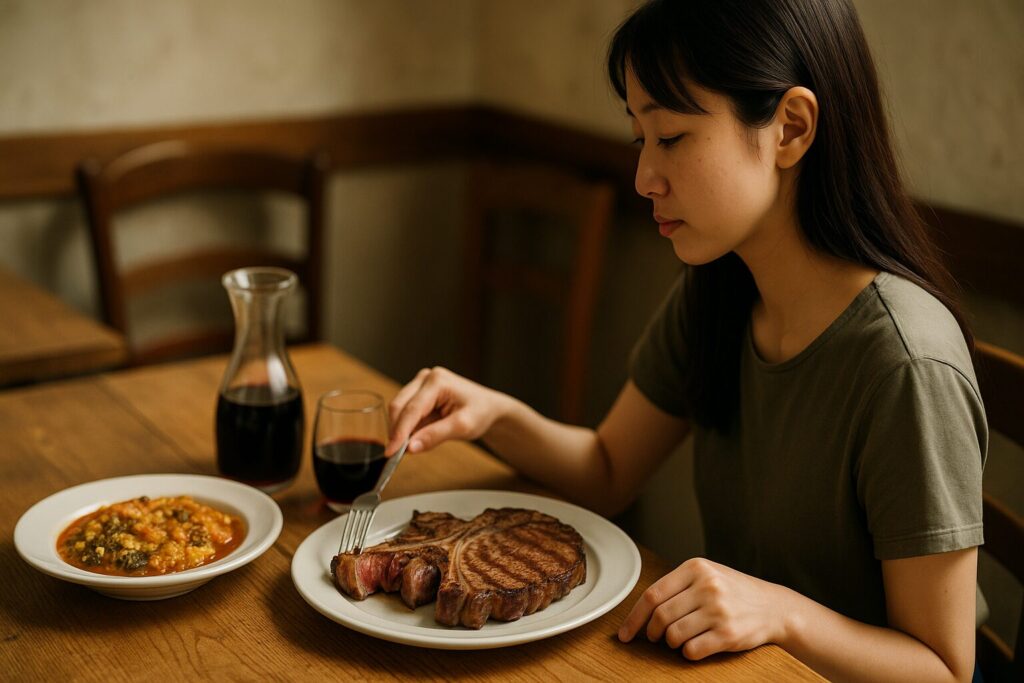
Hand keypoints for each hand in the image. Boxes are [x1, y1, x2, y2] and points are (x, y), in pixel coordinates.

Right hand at [385, 367, 508, 455]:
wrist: (489, 408)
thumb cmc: (481, 412)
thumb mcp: (462, 427)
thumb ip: (435, 436)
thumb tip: (410, 448)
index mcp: (437, 381)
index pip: (411, 410)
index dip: (399, 432)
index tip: (390, 452)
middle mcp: (425, 378)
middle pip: (399, 407)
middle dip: (397, 431)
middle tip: (397, 455)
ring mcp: (420, 383)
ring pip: (399, 410)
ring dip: (402, 430)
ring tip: (415, 445)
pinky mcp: (418, 393)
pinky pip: (406, 413)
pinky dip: (408, 427)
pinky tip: (419, 436)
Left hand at [618, 557, 790, 659]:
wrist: (774, 607)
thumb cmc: (733, 592)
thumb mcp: (707, 575)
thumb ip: (677, 586)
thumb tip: (641, 610)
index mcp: (696, 568)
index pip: (653, 595)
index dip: (634, 617)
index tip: (625, 634)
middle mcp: (707, 586)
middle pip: (660, 617)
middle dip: (652, 633)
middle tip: (655, 638)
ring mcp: (718, 610)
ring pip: (674, 635)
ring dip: (671, 643)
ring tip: (678, 640)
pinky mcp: (728, 634)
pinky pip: (692, 650)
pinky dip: (688, 653)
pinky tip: (696, 646)